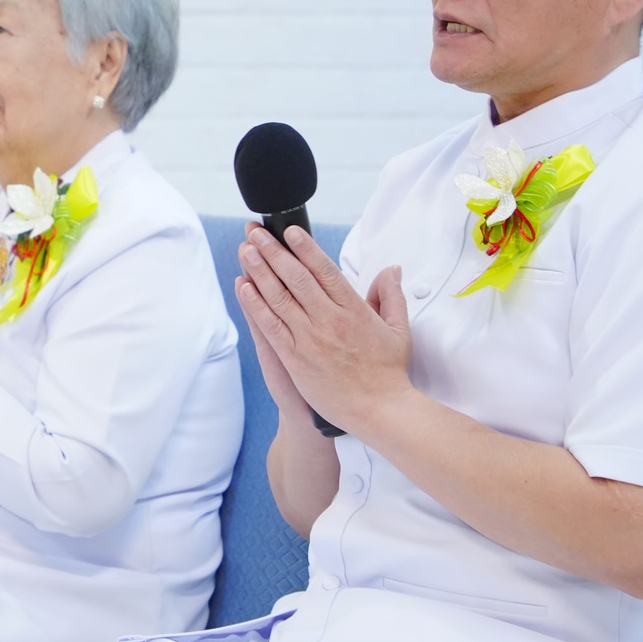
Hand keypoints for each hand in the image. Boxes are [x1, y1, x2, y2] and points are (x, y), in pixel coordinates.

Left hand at [234, 224, 413, 434]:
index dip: (305, 248)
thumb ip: (390, 296)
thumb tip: (391, 269)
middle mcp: (330, 320)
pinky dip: (255, 305)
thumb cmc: (388, 372)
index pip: (325, 270)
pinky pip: (271, 326)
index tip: (289, 231)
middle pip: (296, 278)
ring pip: (279, 298)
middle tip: (256, 233)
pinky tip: (243, 287)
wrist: (378, 410)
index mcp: (355, 310)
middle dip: (274, 252)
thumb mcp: (399, 330)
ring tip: (246, 250)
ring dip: (259, 271)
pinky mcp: (296, 358)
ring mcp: (311, 339)